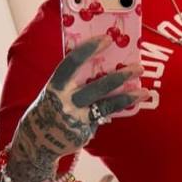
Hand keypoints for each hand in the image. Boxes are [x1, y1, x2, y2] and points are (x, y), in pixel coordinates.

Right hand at [16, 35, 149, 161]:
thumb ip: (72, 82)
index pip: (72, 62)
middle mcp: (65, 101)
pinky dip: (109, 112)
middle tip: (139, 67)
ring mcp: (76, 118)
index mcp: (55, 86)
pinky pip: (102, 118)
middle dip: (120, 76)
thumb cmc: (49, 109)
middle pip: (97, 86)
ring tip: (145, 91)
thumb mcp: (54, 92)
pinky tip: (118, 109)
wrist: (36, 142)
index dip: (89, 49)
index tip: (107, 39)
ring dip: (127, 97)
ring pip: (106, 104)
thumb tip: (102, 66)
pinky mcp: (84, 132)